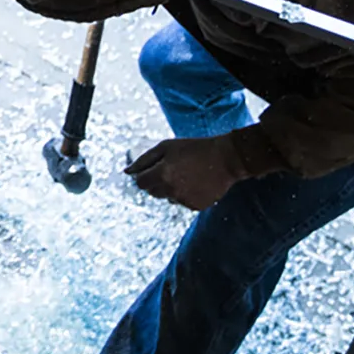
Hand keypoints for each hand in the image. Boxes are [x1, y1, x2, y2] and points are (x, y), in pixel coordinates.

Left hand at [124, 136, 247, 210]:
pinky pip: (182, 202)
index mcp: (161, 174)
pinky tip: (196, 182)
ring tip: (187, 174)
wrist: (226, 158)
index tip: (154, 169)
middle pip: (152, 192)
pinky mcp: (195, 207)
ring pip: (168, 198)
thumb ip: (144, 159)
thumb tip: (126, 171)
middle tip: (172, 169)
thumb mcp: (167, 146)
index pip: (140, 183)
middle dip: (157, 182)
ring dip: (171, 189)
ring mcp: (184, 200)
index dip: (145, 175)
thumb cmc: (194, 148)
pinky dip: (185, 194)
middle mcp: (171, 190)